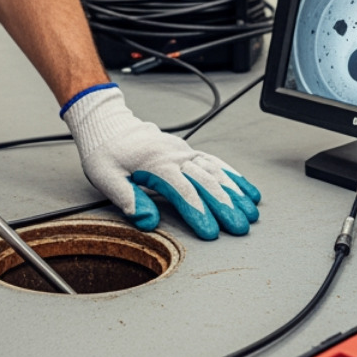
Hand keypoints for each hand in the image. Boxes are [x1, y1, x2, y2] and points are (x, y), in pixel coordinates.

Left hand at [62, 84, 260, 239]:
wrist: (109, 125)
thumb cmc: (105, 152)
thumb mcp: (105, 177)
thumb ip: (127, 198)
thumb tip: (147, 220)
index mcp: (156, 163)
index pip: (183, 190)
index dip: (198, 212)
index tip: (211, 232)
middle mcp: (175, 155)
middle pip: (206, 182)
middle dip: (226, 206)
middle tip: (240, 228)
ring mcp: (184, 152)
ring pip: (216, 172)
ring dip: (235, 193)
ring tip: (251, 213)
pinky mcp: (188, 152)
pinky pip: (215, 163)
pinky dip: (233, 177)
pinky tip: (247, 190)